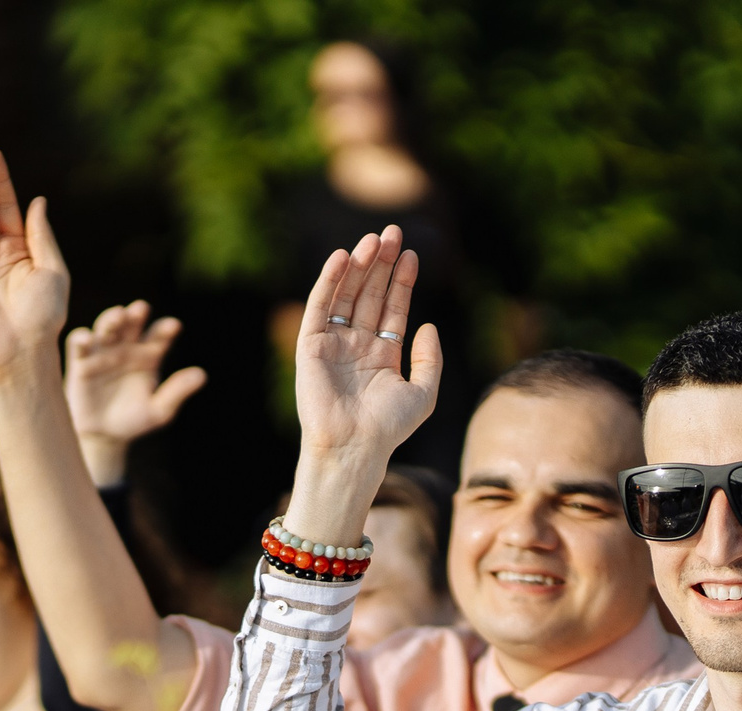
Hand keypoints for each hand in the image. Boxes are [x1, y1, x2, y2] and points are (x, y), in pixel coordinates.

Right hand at [66, 301, 207, 482]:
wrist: (104, 435)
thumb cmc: (134, 420)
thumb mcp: (159, 411)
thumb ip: (178, 391)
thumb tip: (202, 375)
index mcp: (149, 355)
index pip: (160, 337)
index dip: (166, 330)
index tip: (173, 327)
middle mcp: (127, 347)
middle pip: (132, 325)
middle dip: (136, 315)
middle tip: (141, 309)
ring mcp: (103, 352)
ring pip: (106, 327)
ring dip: (111, 319)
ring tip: (118, 316)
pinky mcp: (80, 361)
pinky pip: (78, 344)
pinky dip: (81, 338)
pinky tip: (86, 338)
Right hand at [285, 227, 441, 543]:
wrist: (354, 446)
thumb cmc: (388, 428)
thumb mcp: (423, 394)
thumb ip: (431, 360)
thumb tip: (429, 325)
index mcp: (382, 355)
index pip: (392, 308)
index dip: (403, 281)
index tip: (413, 255)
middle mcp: (356, 345)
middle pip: (370, 294)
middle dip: (382, 264)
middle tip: (393, 233)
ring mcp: (333, 344)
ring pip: (346, 294)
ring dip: (359, 266)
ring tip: (374, 239)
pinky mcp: (310, 346)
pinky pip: (319, 306)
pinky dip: (329, 281)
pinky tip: (344, 257)